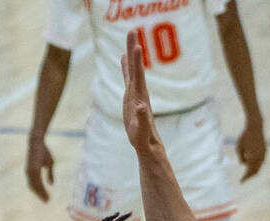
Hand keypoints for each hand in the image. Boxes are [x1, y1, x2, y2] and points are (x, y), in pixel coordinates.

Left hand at [25, 135, 53, 201]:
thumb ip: (49, 174)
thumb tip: (52, 184)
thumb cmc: (43, 151)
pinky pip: (36, 181)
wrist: (37, 142)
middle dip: (40, 195)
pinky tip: (45, 191)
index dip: (41, 192)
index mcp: (32, 172)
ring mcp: (30, 171)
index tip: (47, 199)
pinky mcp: (32, 169)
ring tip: (47, 199)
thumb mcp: (49, 164)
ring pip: (35, 186)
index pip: (35, 185)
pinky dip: (40, 187)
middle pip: (34, 187)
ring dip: (41, 193)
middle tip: (47, 202)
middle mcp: (29, 173)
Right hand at [121, 31, 161, 153]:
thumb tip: (142, 106)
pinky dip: (125, 66)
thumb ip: (142, 118)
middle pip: (135, 66)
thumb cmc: (143, 137)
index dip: (136, 61)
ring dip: (130, 53)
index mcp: (140, 96)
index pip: (138, 75)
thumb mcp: (141, 129)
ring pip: (132, 69)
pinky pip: (127, 77)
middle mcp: (139, 90)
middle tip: (131, 30)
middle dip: (133, 48)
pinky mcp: (130, 96)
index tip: (137, 46)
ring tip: (130, 37)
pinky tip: (123, 57)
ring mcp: (135, 92)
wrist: (146, 141)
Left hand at [237, 119, 265, 180]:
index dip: (244, 178)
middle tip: (244, 179)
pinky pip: (261, 161)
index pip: (248, 172)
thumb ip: (240, 158)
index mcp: (253, 158)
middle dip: (249, 176)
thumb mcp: (238, 148)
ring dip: (253, 170)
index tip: (241, 182)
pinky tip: (253, 165)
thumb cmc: (244, 137)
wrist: (255, 127)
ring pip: (259, 167)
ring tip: (248, 173)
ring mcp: (263, 155)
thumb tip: (244, 164)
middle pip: (255, 171)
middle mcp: (259, 158)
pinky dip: (257, 164)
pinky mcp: (265, 151)